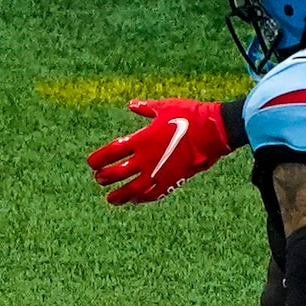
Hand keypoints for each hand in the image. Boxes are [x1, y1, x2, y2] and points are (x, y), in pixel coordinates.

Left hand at [87, 99, 231, 204]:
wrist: (214, 131)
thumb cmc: (190, 115)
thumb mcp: (165, 106)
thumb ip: (145, 108)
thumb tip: (132, 104)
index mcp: (142, 139)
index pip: (112, 151)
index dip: (99, 158)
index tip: (91, 163)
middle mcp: (146, 158)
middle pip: (118, 173)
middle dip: (105, 178)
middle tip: (98, 180)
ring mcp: (159, 172)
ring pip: (132, 189)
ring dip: (119, 195)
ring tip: (110, 199)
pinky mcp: (173, 181)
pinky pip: (153, 194)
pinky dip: (142, 199)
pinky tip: (135, 201)